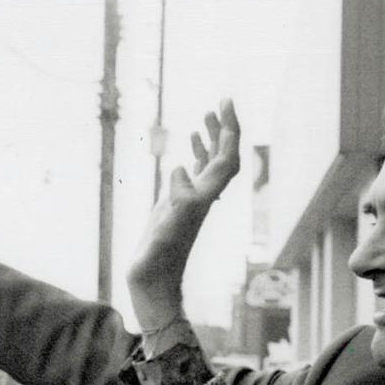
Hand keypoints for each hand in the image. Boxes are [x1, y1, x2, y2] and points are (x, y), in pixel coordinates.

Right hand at [127, 100, 240, 333]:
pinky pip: (192, 176)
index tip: (226, 103)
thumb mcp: (170, 224)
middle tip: (222, 101)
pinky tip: (188, 147)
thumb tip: (182, 168)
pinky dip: (194, 157)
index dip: (230, 130)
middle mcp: (203, 197)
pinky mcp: (178, 208)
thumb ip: (179, 197)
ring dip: (211, 139)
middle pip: (223, 157)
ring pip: (209, 165)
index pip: (227, 158)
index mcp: (205, 197)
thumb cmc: (159, 258)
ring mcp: (191, 202)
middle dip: (225, 128)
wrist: (154, 283)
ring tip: (206, 116)